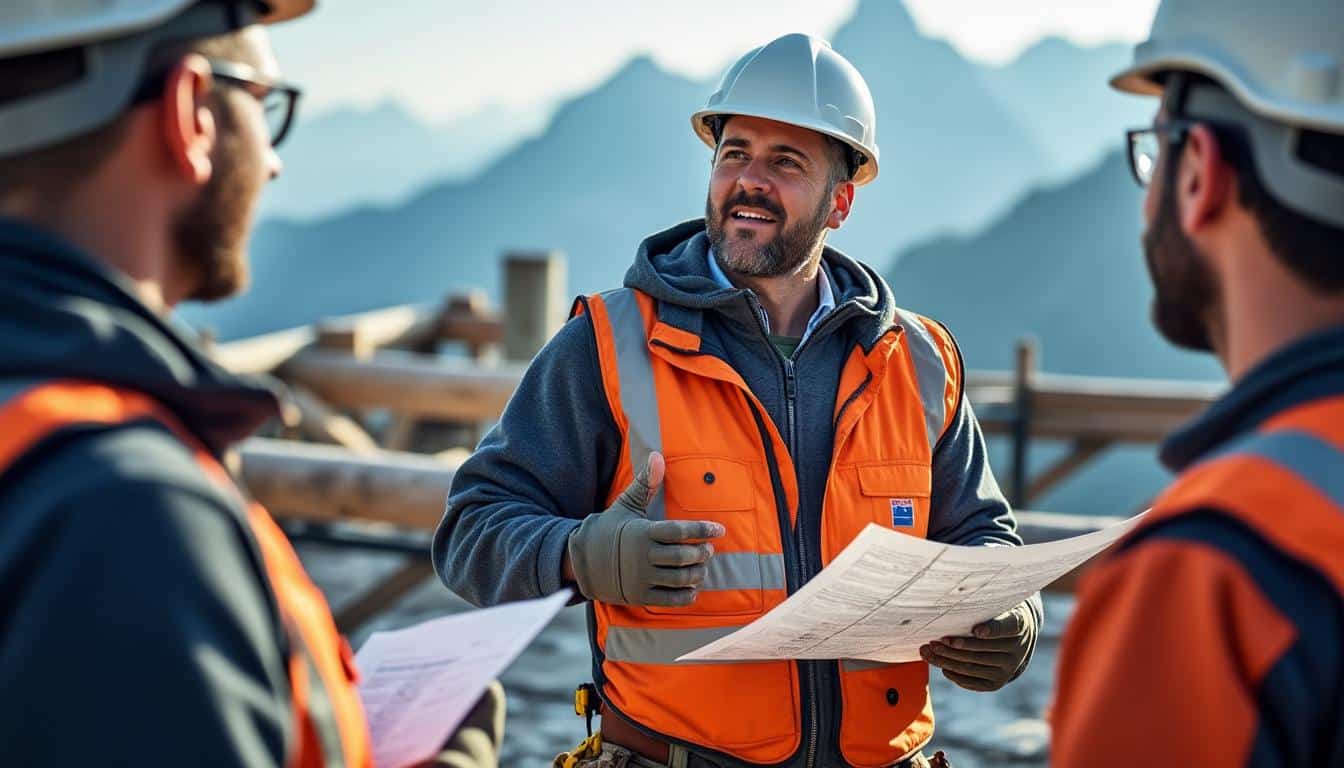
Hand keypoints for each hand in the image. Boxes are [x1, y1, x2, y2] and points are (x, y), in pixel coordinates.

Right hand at [566, 452, 725, 606]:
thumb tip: (657, 456)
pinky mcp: (640, 596)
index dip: (702, 529)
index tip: (719, 529)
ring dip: (698, 573)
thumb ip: (645, 483)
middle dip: (702, 552)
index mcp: (642, 533)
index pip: (679, 531)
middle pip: (683, 556)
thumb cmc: (610, 530)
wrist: (582, 561)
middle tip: (709, 549)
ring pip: (680, 578)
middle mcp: (642, 557)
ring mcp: (641, 579)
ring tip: (702, 566)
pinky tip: (691, 586)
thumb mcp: (626, 505)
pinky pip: (671, 600)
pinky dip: (687, 594)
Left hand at [919, 602, 1034, 691]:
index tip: (976, 630)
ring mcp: (1008, 668)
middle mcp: (1016, 650)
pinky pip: (973, 682)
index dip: (991, 630)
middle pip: (982, 650)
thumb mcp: (996, 606)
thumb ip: (983, 606)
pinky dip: (955, 675)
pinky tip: (942, 666)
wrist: (1014, 639)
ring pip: (973, 666)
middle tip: (934, 641)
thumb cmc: (995, 615)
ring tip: (928, 651)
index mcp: (1018, 625)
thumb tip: (952, 602)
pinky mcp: (997, 682)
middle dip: (955, 646)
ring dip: (947, 660)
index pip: (1006, 627)